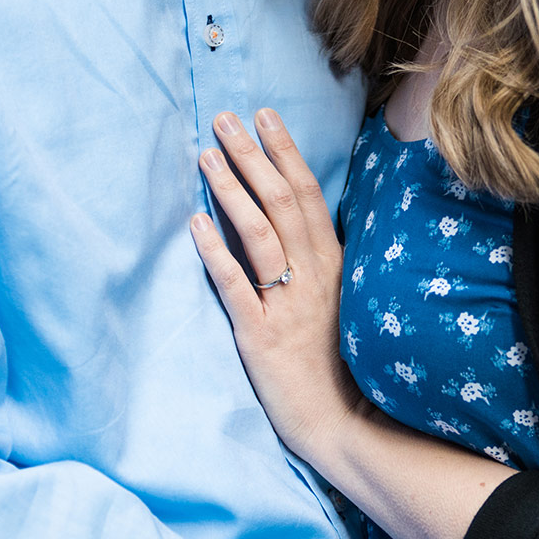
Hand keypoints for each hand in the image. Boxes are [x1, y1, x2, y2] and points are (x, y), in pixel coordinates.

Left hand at [189, 109, 362, 461]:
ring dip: (231, 190)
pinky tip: (194, 224)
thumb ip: (321, 262)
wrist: (344, 423)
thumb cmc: (340, 365)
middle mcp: (314, 276)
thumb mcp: (341, 301)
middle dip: (252, 156)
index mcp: (333, 265)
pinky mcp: (261, 335)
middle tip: (225, 119)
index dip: (284, 152)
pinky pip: (235, 285)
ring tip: (206, 156)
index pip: (309, 194)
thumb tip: (297, 222)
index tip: (264, 116)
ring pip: (259, 233)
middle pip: (282, 202)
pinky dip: (214, 251)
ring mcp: (288, 304)